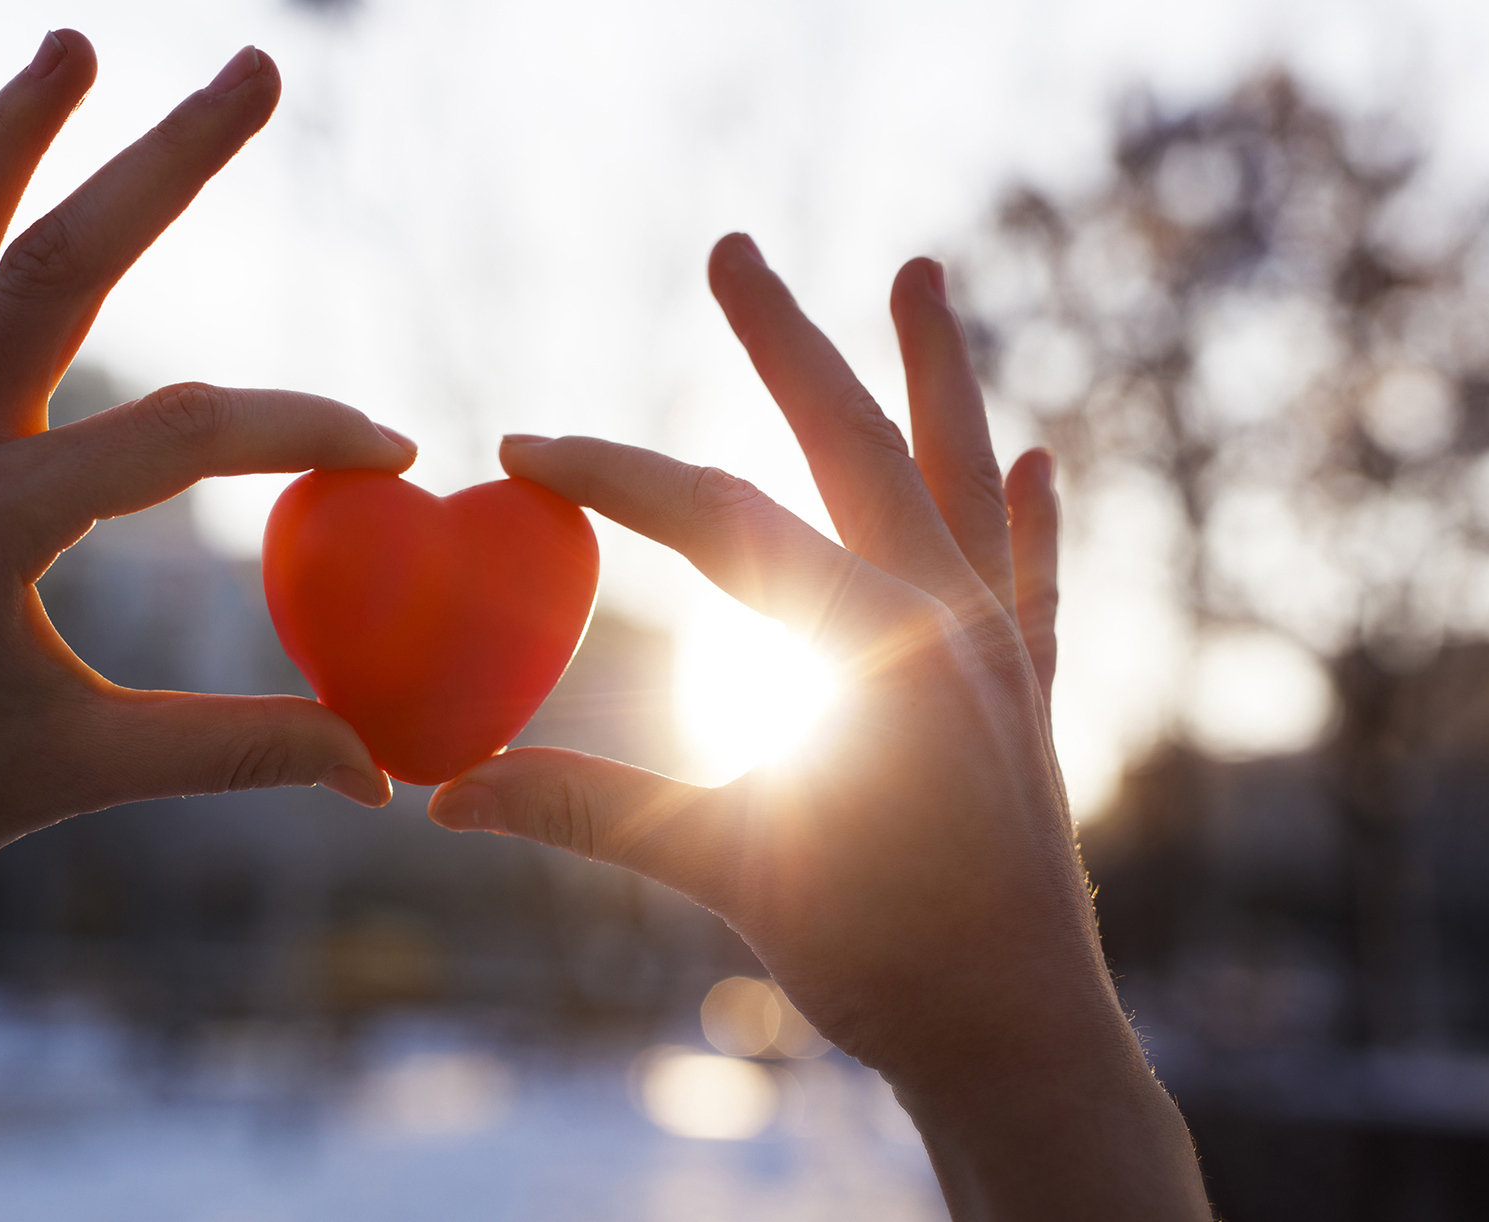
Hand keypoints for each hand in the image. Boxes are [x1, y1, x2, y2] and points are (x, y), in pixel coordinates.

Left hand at [0, 31, 406, 1142]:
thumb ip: (242, 753)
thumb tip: (381, 771)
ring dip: (9, 137)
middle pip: (60, 266)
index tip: (392, 451)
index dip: (303, 431)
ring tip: (76, 43)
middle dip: (168, 161)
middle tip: (260, 68)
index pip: (184, 436)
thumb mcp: (87, 774)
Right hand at [430, 237, 1209, 1218]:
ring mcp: (998, 648)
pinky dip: (1031, 516)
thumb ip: (589, 810)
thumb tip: (446, 797)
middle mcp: (945, 617)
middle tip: (732, 251)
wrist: (1023, 1042)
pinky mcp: (1027, 693)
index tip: (524, 448)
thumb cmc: (882, 960)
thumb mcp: (727, 869)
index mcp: (868, 643)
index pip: (718, 519)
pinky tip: (1042, 456)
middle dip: (785, 342)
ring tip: (922, 272)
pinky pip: (1032, 577)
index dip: (611, 475)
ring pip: (958, 475)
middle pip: (851, 443)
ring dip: (934, 372)